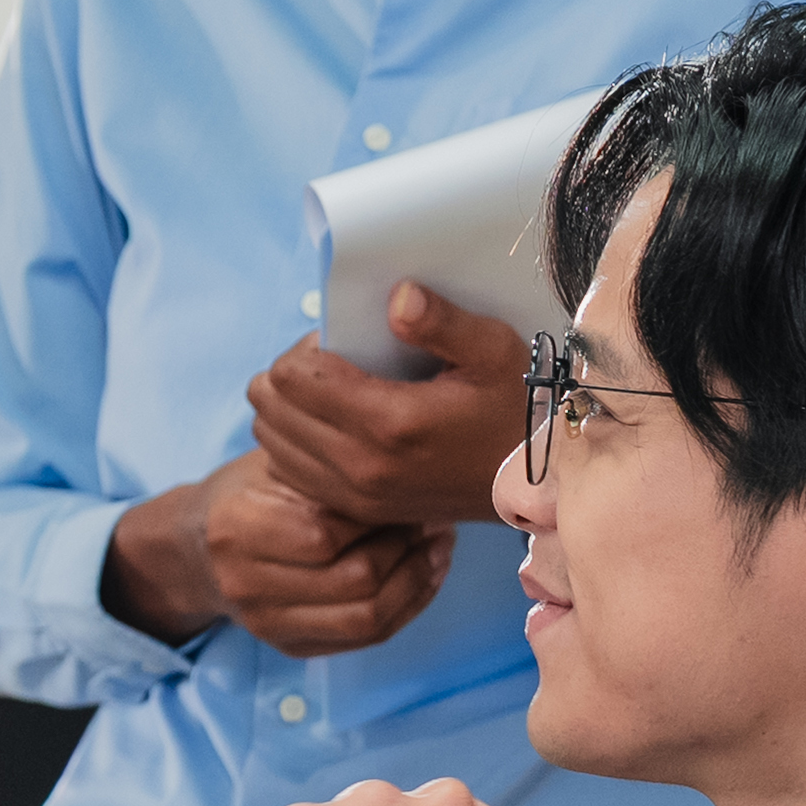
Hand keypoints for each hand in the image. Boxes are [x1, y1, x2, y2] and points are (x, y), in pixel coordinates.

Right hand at [102, 454, 454, 657]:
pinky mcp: (289, 647)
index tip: (413, 489)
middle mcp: (245, 583)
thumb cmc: (245, 493)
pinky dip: (407, 608)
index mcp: (235, 528)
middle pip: (355, 581)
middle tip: (435, 517)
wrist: (194, 549)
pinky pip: (365, 638)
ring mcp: (266, 624)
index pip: (327, 533)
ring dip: (417, 583)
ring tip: (439, 548)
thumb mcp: (272, 463)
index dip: (380, 513)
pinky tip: (425, 576)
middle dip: (408, 549)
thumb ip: (326, 472)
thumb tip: (409, 477)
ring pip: (367, 619)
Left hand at [243, 289, 533, 535]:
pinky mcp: (353, 509)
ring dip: (287, 408)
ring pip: (270, 438)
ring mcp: (353, 494)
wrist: (536, 478)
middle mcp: (361, 465)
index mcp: (389, 422)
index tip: (343, 343)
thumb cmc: (515, 406)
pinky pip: (287, 469)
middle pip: (269, 405)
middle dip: (291, 374)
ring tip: (330, 393)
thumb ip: (441, 321)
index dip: (308, 348)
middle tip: (332, 364)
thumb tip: (396, 296)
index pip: (293, 376)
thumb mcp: (493, 350)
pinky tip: (330, 425)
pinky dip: (294, 441)